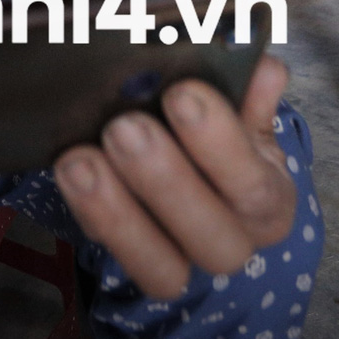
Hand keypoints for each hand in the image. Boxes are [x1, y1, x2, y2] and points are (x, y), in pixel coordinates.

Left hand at [53, 55, 295, 298]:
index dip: (220, 143)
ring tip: (81, 161)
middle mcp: (234, 240)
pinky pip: (112, 252)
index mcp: (270, 199)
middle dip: (165, 181)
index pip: (254, 184)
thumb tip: (265, 71)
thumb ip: (250, 88)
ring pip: (162, 267)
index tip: (182, 93)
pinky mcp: (133, 260)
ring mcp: (183, 258)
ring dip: (117, 212)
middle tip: (124, 127)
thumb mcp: (238, 106)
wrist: (184, 155)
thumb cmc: (215, 127)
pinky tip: (68, 170)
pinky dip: (88, 212)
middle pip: (213, 238)